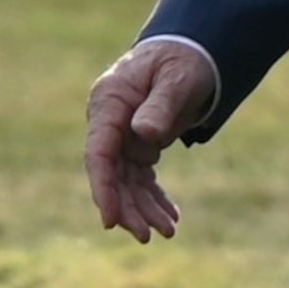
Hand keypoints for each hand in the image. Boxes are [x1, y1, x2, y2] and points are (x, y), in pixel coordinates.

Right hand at [83, 41, 215, 244]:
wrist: (190, 51)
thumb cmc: (183, 60)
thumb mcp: (177, 78)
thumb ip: (161, 104)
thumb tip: (143, 133)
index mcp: (109, 101)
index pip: (98, 152)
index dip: (103, 188)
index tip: (110, 220)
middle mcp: (109, 121)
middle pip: (110, 173)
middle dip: (127, 207)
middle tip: (149, 236)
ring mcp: (122, 134)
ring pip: (126, 181)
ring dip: (144, 208)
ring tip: (168, 232)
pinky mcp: (138, 145)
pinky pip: (142, 178)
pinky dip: (154, 198)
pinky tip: (171, 218)